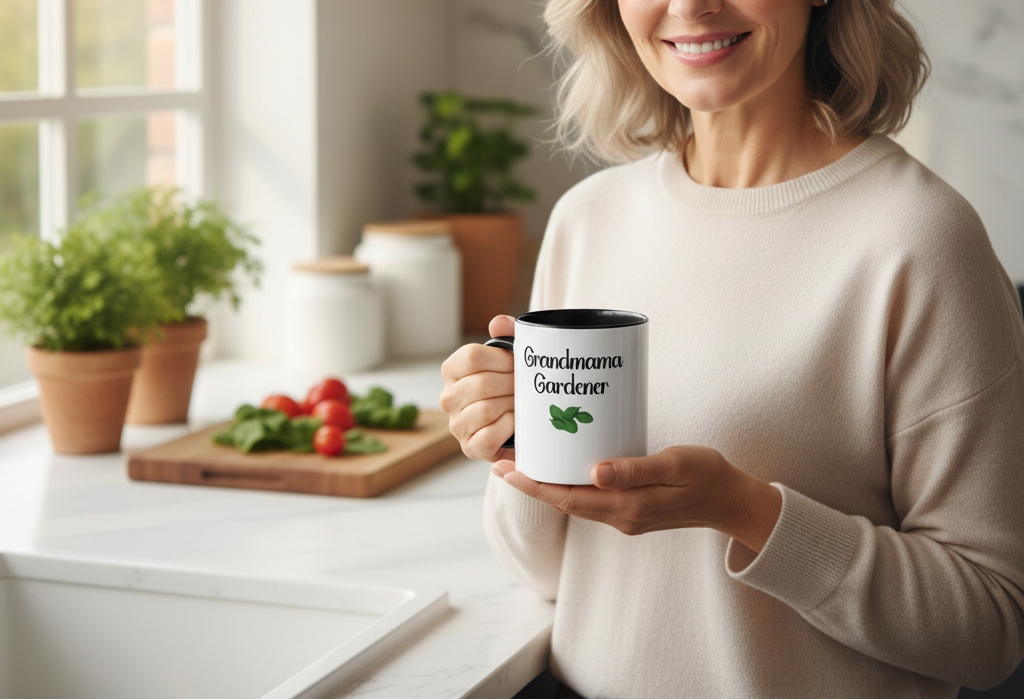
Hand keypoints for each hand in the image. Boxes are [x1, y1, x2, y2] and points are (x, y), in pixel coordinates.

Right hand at [440, 315, 516, 462]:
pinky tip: (515, 422)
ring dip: (511, 406)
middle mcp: (449, 398)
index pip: (472, 356)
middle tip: (525, 386)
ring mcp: (457, 425)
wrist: (521, 426)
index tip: (517, 364)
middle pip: (481, 384)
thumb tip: (498, 323)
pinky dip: (507, 427)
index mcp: (453, 371)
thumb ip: (507, 334)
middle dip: (511, 384)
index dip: (501, 359)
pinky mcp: (470, 448)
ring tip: (522, 404)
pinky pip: (489, 436)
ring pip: (485, 410)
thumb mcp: (511, 358)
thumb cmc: (512, 387)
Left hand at [492, 446, 781, 552]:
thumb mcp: (674, 464)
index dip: (534, 484)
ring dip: (548, 485)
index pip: (568, 497)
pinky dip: (570, 485)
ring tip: (524, 462)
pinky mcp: (630, 510)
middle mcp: (620, 516)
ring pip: (575, 501)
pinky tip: (563, 467)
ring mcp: (625, 516)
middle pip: (564, 501)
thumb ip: (635, 469)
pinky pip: (590, 499)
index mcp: (627, 505)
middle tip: (502, 460)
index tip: (506, 468)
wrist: (732, 501)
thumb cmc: (707, 475)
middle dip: (532, 483)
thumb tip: (594, 471)